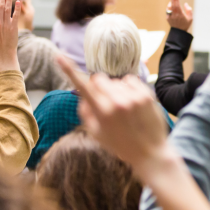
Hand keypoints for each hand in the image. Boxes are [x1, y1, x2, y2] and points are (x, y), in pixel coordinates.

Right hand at [57, 56, 170, 179]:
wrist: (150, 153)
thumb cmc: (120, 145)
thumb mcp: (96, 134)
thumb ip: (86, 112)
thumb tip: (83, 93)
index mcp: (102, 113)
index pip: (83, 86)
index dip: (69, 70)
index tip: (59, 56)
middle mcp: (117, 102)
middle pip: (99, 78)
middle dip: (97, 86)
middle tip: (104, 101)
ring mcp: (133, 97)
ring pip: (115, 80)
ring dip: (115, 89)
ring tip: (123, 108)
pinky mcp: (146, 94)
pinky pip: (130, 79)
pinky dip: (128, 87)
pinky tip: (132, 102)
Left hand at [166, 0, 192, 30]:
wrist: (179, 32)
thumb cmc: (186, 24)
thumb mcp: (190, 18)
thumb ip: (189, 10)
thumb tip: (185, 4)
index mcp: (180, 15)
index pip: (177, 5)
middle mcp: (174, 15)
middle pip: (173, 5)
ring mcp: (170, 17)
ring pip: (169, 7)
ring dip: (171, 2)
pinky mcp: (167, 18)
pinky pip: (168, 10)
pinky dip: (169, 6)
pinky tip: (171, 3)